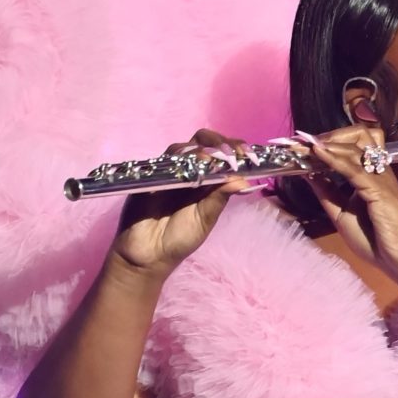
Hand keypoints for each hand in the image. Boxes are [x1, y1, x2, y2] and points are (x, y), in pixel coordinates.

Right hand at [110, 129, 260, 278]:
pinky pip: (165, 160)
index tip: (249, 156)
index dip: (236, 149)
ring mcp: (170, 171)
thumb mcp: (205, 219)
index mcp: (208, 180)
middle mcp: (190, 171)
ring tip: (214, 161)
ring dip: (203, 149)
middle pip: (204, 141)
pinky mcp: (151, 175)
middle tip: (231, 154)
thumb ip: (220, 198)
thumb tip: (243, 180)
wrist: (148, 255)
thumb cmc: (180, 238)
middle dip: (220, 142)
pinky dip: (180, 158)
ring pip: (185, 147)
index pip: (223, 154)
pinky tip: (191, 166)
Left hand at [303, 125, 397, 273]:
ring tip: (305, 144)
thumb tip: (309, 174)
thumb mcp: (342, 215)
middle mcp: (376, 170)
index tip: (302, 145)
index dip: (328, 142)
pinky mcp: (379, 189)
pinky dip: (334, 159)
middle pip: (358, 135)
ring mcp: (379, 177)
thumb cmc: (377, 240)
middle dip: (331, 135)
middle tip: (304, 142)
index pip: (351, 146)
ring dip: (328, 143)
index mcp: (370, 175)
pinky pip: (355, 169)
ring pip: (355, 147)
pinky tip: (318, 153)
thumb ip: (328, 194)